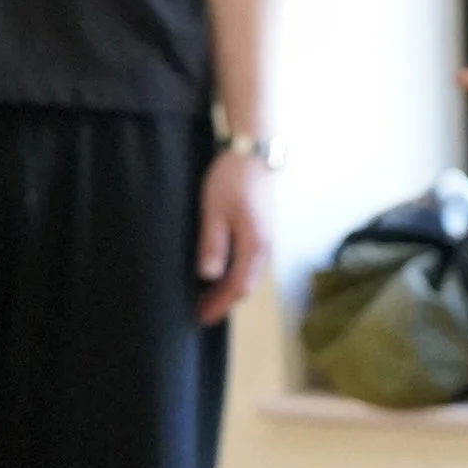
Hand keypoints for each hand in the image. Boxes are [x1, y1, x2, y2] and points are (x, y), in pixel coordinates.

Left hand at [195, 147, 272, 325]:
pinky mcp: (263, 228)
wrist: (253, 151)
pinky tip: (220, 270)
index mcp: (255, 244)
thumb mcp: (214, 211)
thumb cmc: (232, 178)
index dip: (220, 305)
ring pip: (249, 273)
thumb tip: (208, 276)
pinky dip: (235, 272)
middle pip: (246, 284)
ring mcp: (267, 237)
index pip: (238, 287)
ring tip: (207, 294)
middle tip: (201, 310)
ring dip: (229, 287)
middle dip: (224, 300)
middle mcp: (266, 245)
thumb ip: (212, 244)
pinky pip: (250, 260)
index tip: (201, 316)